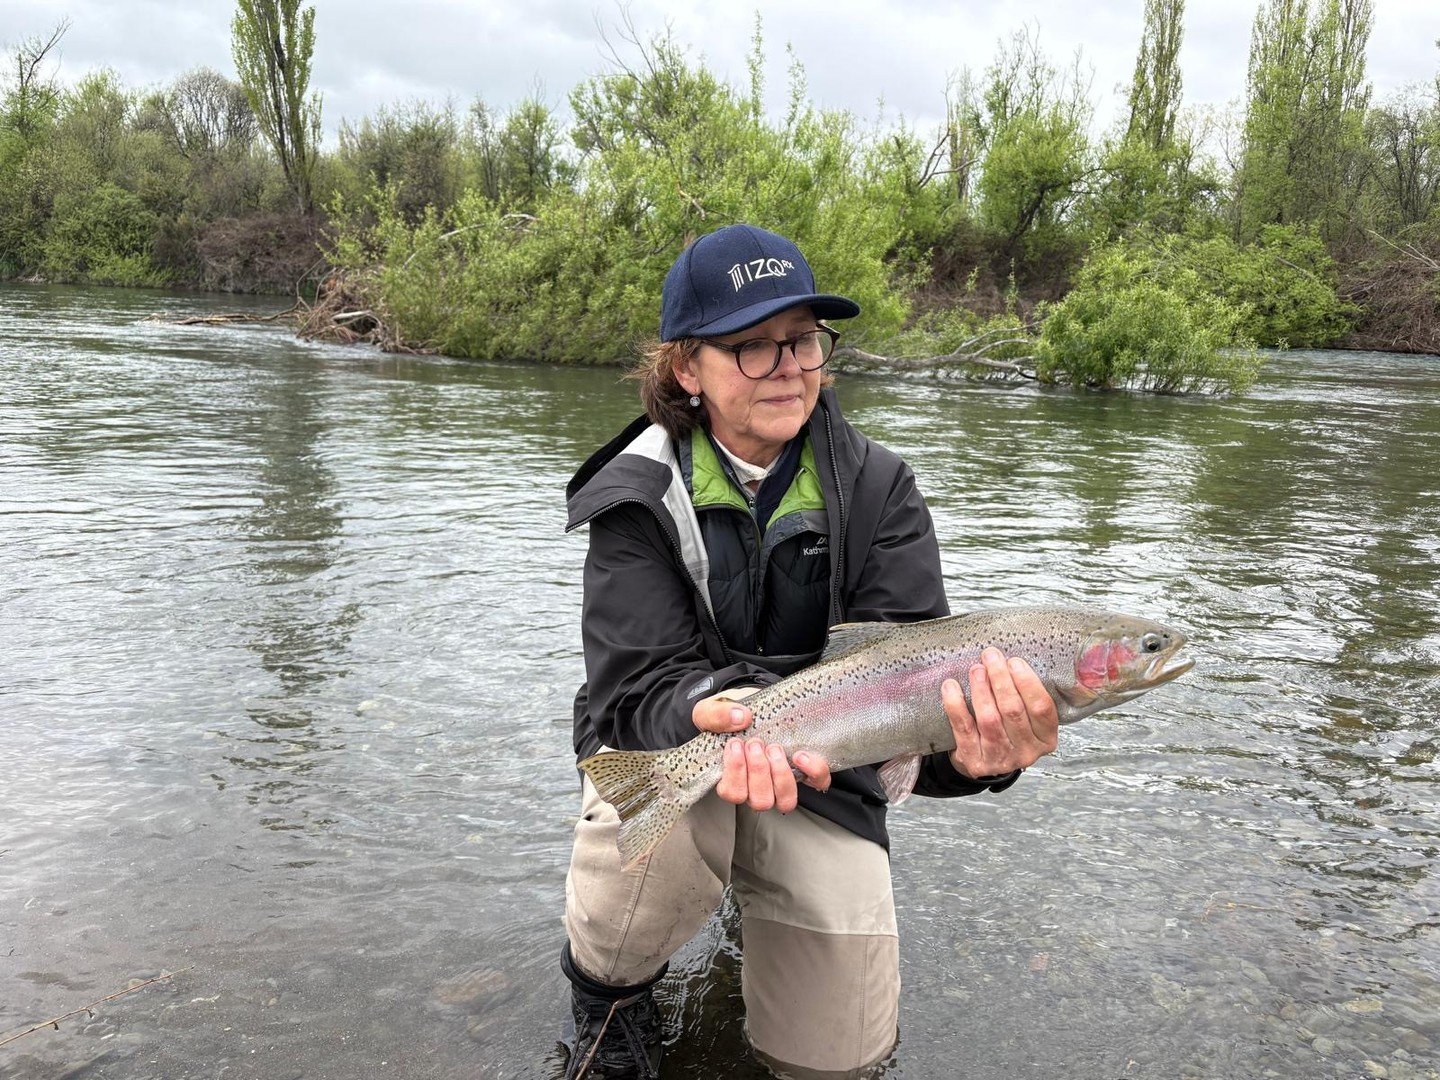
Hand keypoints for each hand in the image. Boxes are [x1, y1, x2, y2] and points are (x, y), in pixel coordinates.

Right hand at [692, 690, 830, 811]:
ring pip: (786, 801)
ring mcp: (782, 783)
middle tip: (756, 744)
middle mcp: (757, 788)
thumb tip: (741, 718)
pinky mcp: (805, 772)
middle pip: (761, 801)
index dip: (735, 772)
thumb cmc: (728, 718)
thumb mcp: (709, 711)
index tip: (736, 744)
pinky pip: (817, 782)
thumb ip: (715, 716)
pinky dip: (812, 771)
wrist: (751, 709)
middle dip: (758, 771)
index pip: (733, 794)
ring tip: (774, 748)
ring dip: (780, 775)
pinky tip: (801, 755)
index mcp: (733, 780)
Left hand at [943, 648, 1058, 779]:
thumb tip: (1009, 660)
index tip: (1014, 661)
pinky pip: (963, 728)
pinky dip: (956, 704)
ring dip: (981, 689)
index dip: (1028, 682)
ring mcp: (1000, 759)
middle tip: (991, 657)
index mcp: (1045, 738)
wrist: (982, 760)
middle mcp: (1026, 752)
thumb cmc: (1006, 731)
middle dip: (1001, 679)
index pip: (1042, 708)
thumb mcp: (1027, 718)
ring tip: (976, 669)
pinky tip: (951, 687)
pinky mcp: (974, 761)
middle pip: (1013, 710)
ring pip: (989, 719)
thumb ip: (1025, 695)